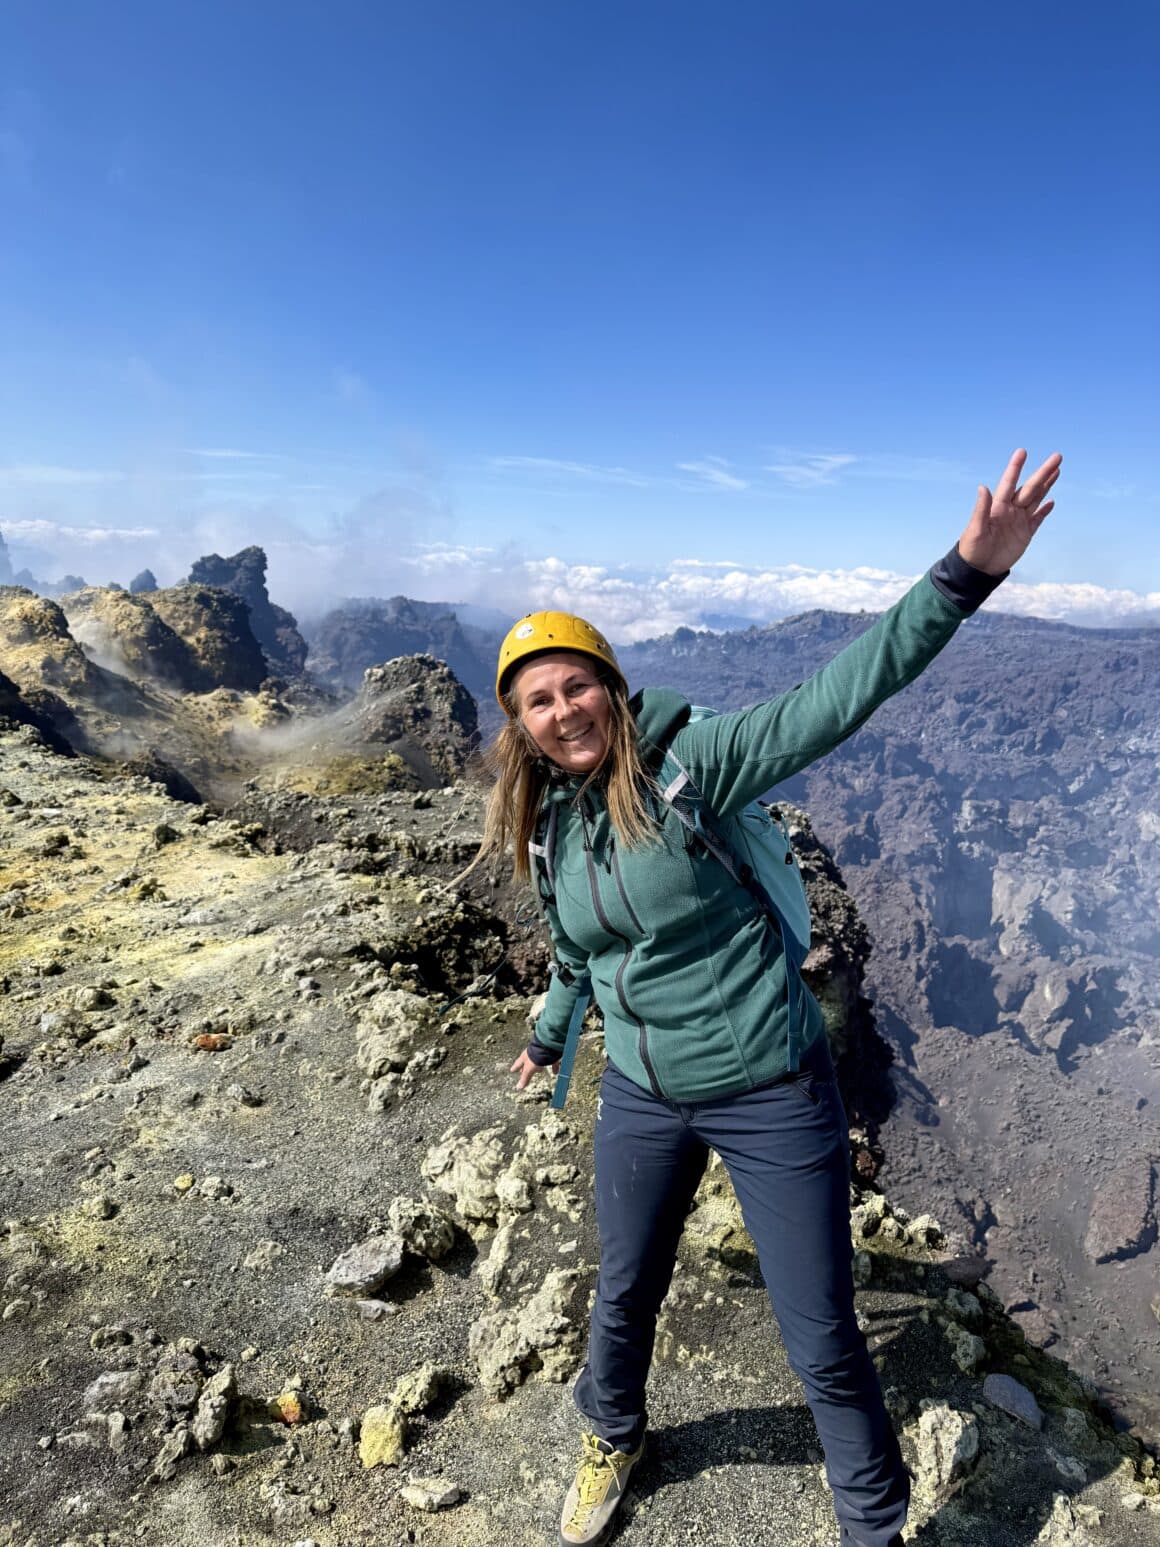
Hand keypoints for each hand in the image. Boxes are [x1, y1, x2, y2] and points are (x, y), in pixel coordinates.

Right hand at [511, 1049, 558, 1089]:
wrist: (547, 1046)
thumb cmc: (535, 1056)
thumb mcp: (529, 1069)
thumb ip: (525, 1078)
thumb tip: (518, 1087)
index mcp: (524, 1057)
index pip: (518, 1064)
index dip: (515, 1067)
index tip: (512, 1070)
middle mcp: (532, 1055)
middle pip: (528, 1062)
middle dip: (527, 1067)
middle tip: (524, 1071)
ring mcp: (541, 1054)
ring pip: (539, 1061)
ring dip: (540, 1066)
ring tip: (540, 1071)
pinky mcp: (550, 1055)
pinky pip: (551, 1062)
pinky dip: (553, 1067)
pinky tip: (555, 1072)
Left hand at [958, 448, 1061, 575]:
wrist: (979, 570)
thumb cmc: (972, 549)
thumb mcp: (975, 530)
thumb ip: (981, 509)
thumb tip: (983, 487)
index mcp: (997, 507)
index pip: (1009, 483)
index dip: (1015, 467)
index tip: (1022, 452)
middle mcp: (1010, 510)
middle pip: (1030, 488)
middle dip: (1043, 472)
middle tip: (1057, 456)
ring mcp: (1019, 521)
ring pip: (1037, 499)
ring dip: (1047, 485)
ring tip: (1057, 470)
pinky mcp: (1026, 533)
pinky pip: (1038, 519)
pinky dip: (1045, 511)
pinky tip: (1051, 501)